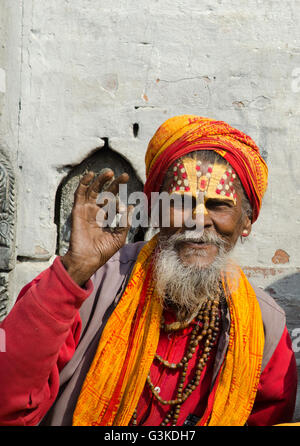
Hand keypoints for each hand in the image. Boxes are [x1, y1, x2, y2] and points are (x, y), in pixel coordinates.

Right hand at [61, 170, 132, 285]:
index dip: (121, 205)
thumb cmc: (103, 251)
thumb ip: (126, 221)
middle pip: (106, 193)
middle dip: (115, 184)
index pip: (115, 205)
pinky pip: (80, 193)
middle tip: (125, 176)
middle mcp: (96, 212)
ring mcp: (86, 210)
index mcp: (106, 218)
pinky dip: (84, 183)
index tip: (124, 208)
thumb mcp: (119, 236)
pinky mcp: (78, 210)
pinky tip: (91, 174)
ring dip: (101, 180)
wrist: (88, 258)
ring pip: (93, 190)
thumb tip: (132, 206)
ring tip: (110, 172)